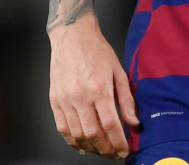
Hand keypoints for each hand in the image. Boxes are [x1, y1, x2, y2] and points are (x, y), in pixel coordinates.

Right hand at [49, 13, 139, 158]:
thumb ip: (126, 99)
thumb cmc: (97, 51)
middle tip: (113, 155)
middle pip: (93, 134)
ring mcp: (66, 99)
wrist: (72, 35)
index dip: (119, 143)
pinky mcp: (54, 99)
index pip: (111, 125)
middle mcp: (81, 97)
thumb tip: (134, 122)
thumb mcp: (118, 71)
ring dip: (90, 148)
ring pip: (77, 134)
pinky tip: (81, 146)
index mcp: (99, 89)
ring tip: (100, 151)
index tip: (124, 151)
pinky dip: (71, 141)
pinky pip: (62, 127)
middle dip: (106, 149)